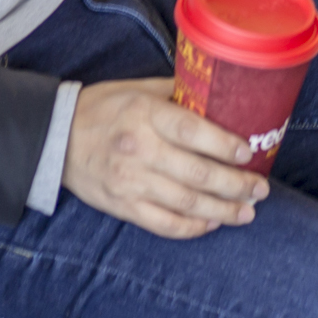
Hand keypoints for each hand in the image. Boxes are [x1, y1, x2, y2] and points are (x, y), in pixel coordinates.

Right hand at [62, 78, 266, 239]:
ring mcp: (131, 182)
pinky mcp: (123, 206)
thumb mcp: (138, 89)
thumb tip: (221, 93)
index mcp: (145, 114)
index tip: (250, 153)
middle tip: (261, 189)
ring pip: (187, 203)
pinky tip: (212, 222)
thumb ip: (177, 93)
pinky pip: (165, 224)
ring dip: (224, 210)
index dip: (226, 146)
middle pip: (199, 173)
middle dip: (237, 184)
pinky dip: (193, 228)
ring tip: (248, 211)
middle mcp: (139, 149)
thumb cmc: (103, 108)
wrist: (56, 138)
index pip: (194, 132)